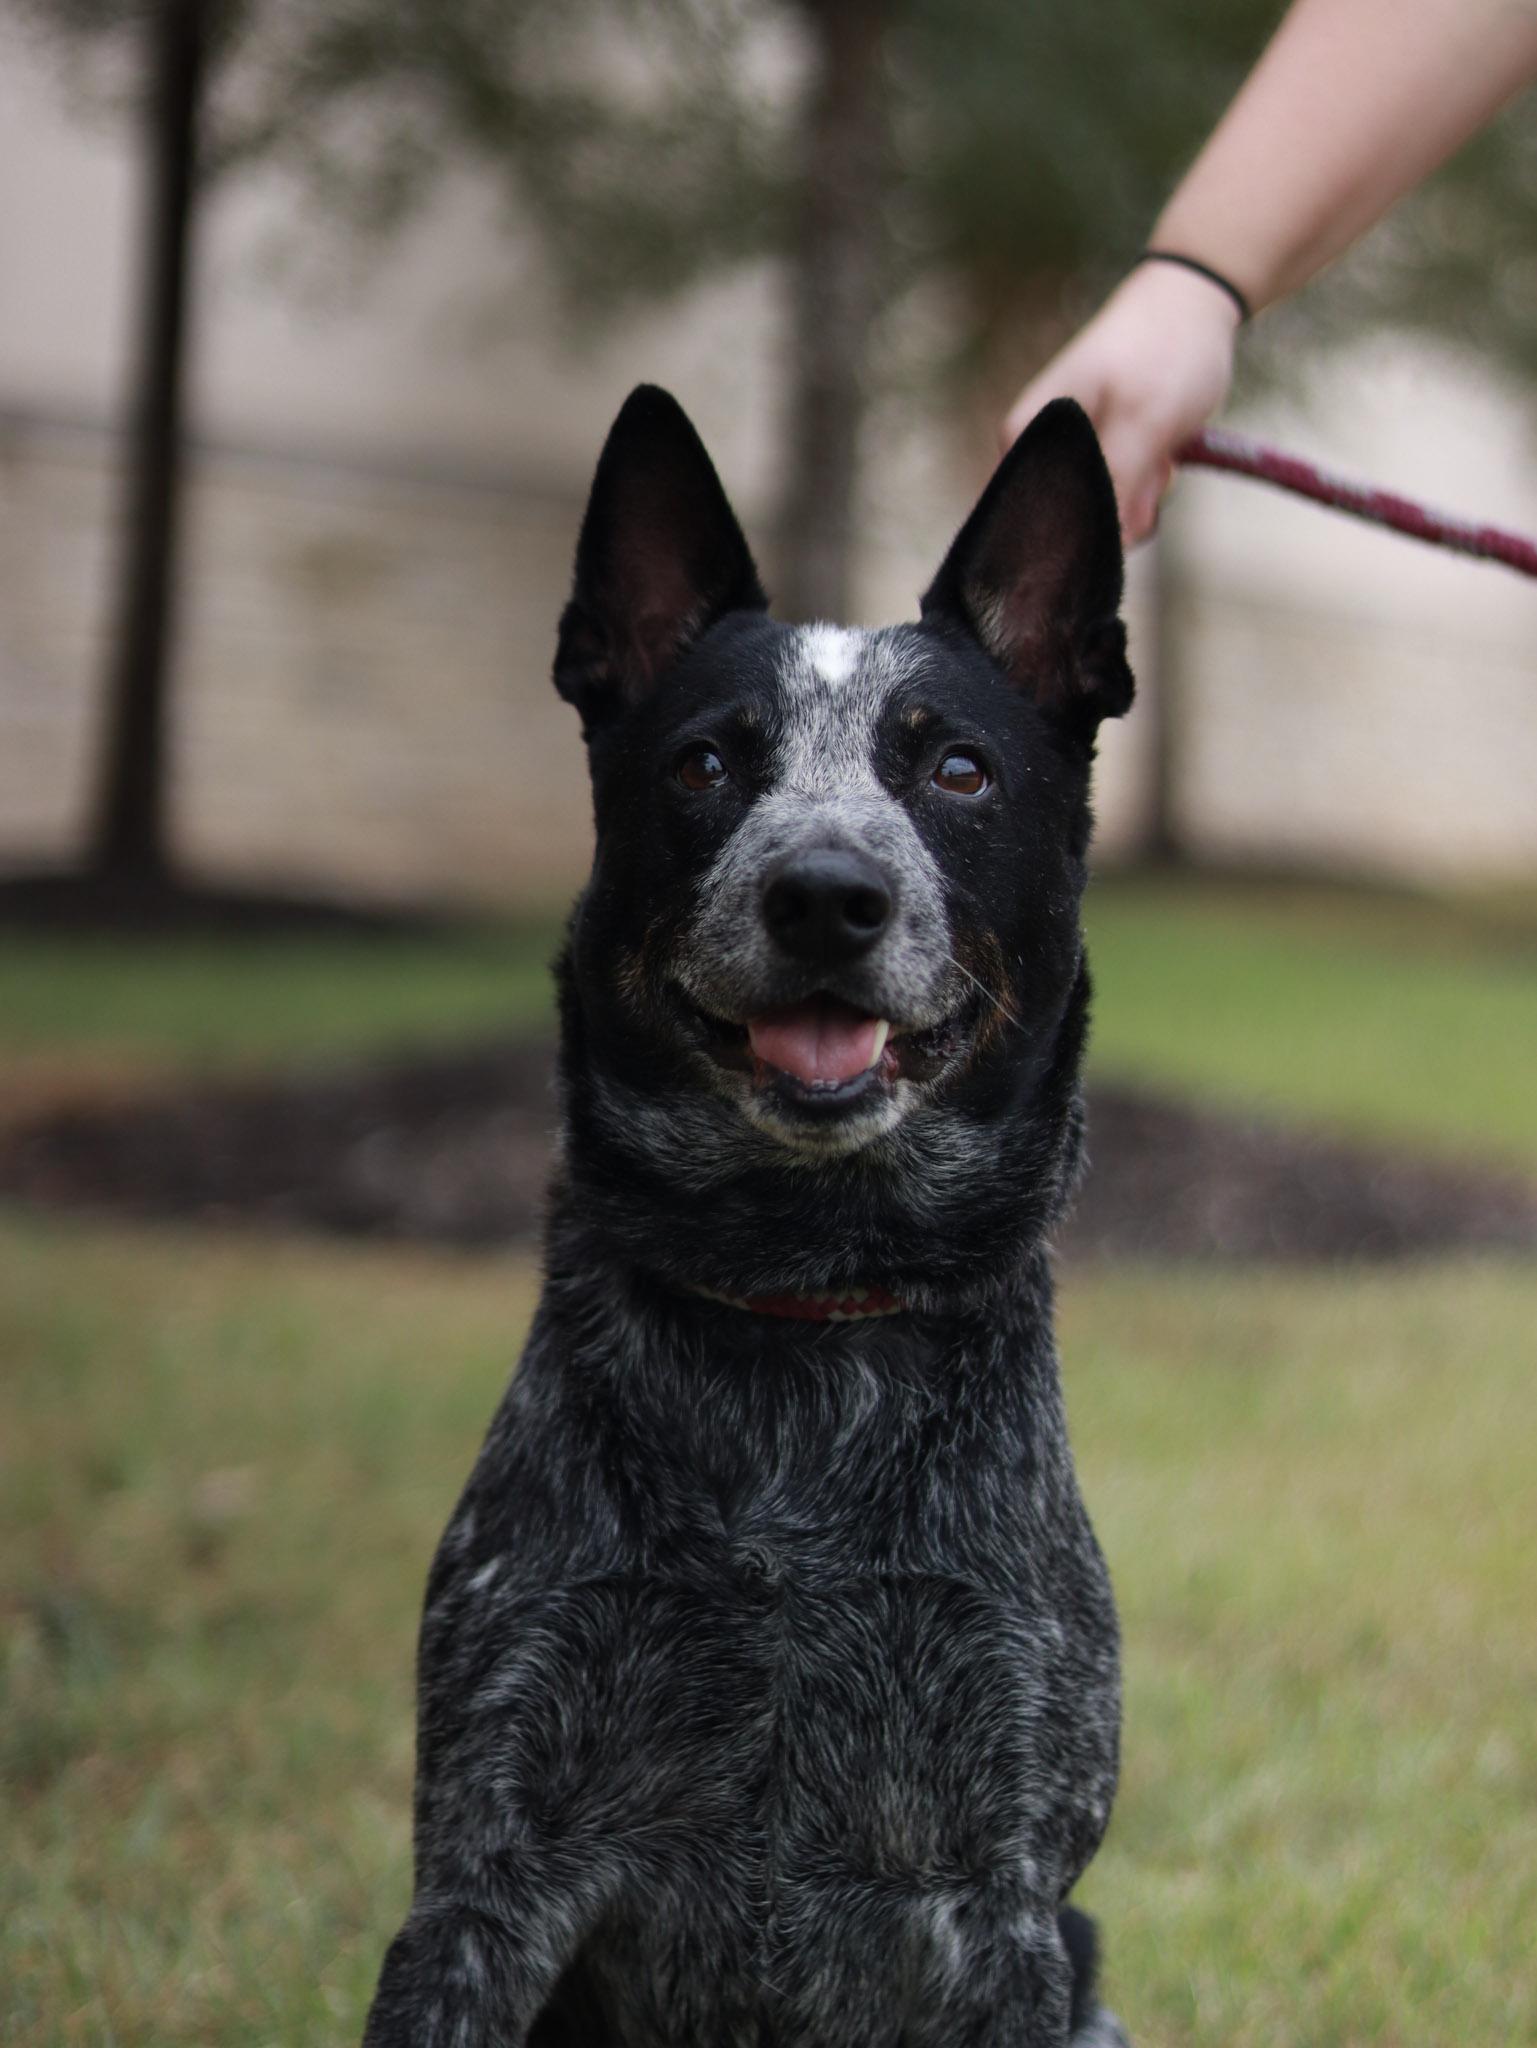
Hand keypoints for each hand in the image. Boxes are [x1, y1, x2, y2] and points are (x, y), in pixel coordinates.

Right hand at [1000, 262, 1240, 542]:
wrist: (1194, 300)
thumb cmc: (1162, 352)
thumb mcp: (1144, 421)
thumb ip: (1118, 486)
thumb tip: (1108, 547)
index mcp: (1023, 440)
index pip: (1027, 523)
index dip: (1072, 540)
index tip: (1120, 518)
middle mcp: (1036, 452)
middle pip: (1068, 525)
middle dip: (1116, 514)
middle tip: (1151, 470)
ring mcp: (1070, 454)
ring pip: (1102, 513)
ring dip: (1140, 497)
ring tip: (1161, 454)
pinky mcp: (1100, 455)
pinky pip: (1121, 496)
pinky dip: (1147, 485)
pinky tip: (1164, 455)